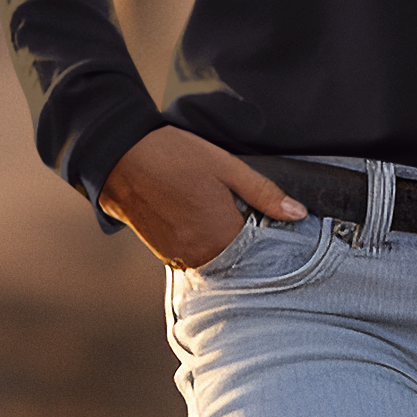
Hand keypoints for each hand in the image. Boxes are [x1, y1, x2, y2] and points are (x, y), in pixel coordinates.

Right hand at [100, 125, 306, 269]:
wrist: (119, 156)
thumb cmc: (173, 156)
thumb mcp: (226, 167)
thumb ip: (263, 193)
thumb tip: (298, 213)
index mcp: (219, 235)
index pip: (259, 254)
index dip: (269, 240)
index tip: (273, 226)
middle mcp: (198, 254)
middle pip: (237, 260)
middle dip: (245, 244)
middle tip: (245, 217)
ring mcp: (178, 256)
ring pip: (214, 260)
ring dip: (222, 245)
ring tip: (218, 215)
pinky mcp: (163, 253)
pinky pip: (193, 257)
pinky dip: (202, 244)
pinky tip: (199, 220)